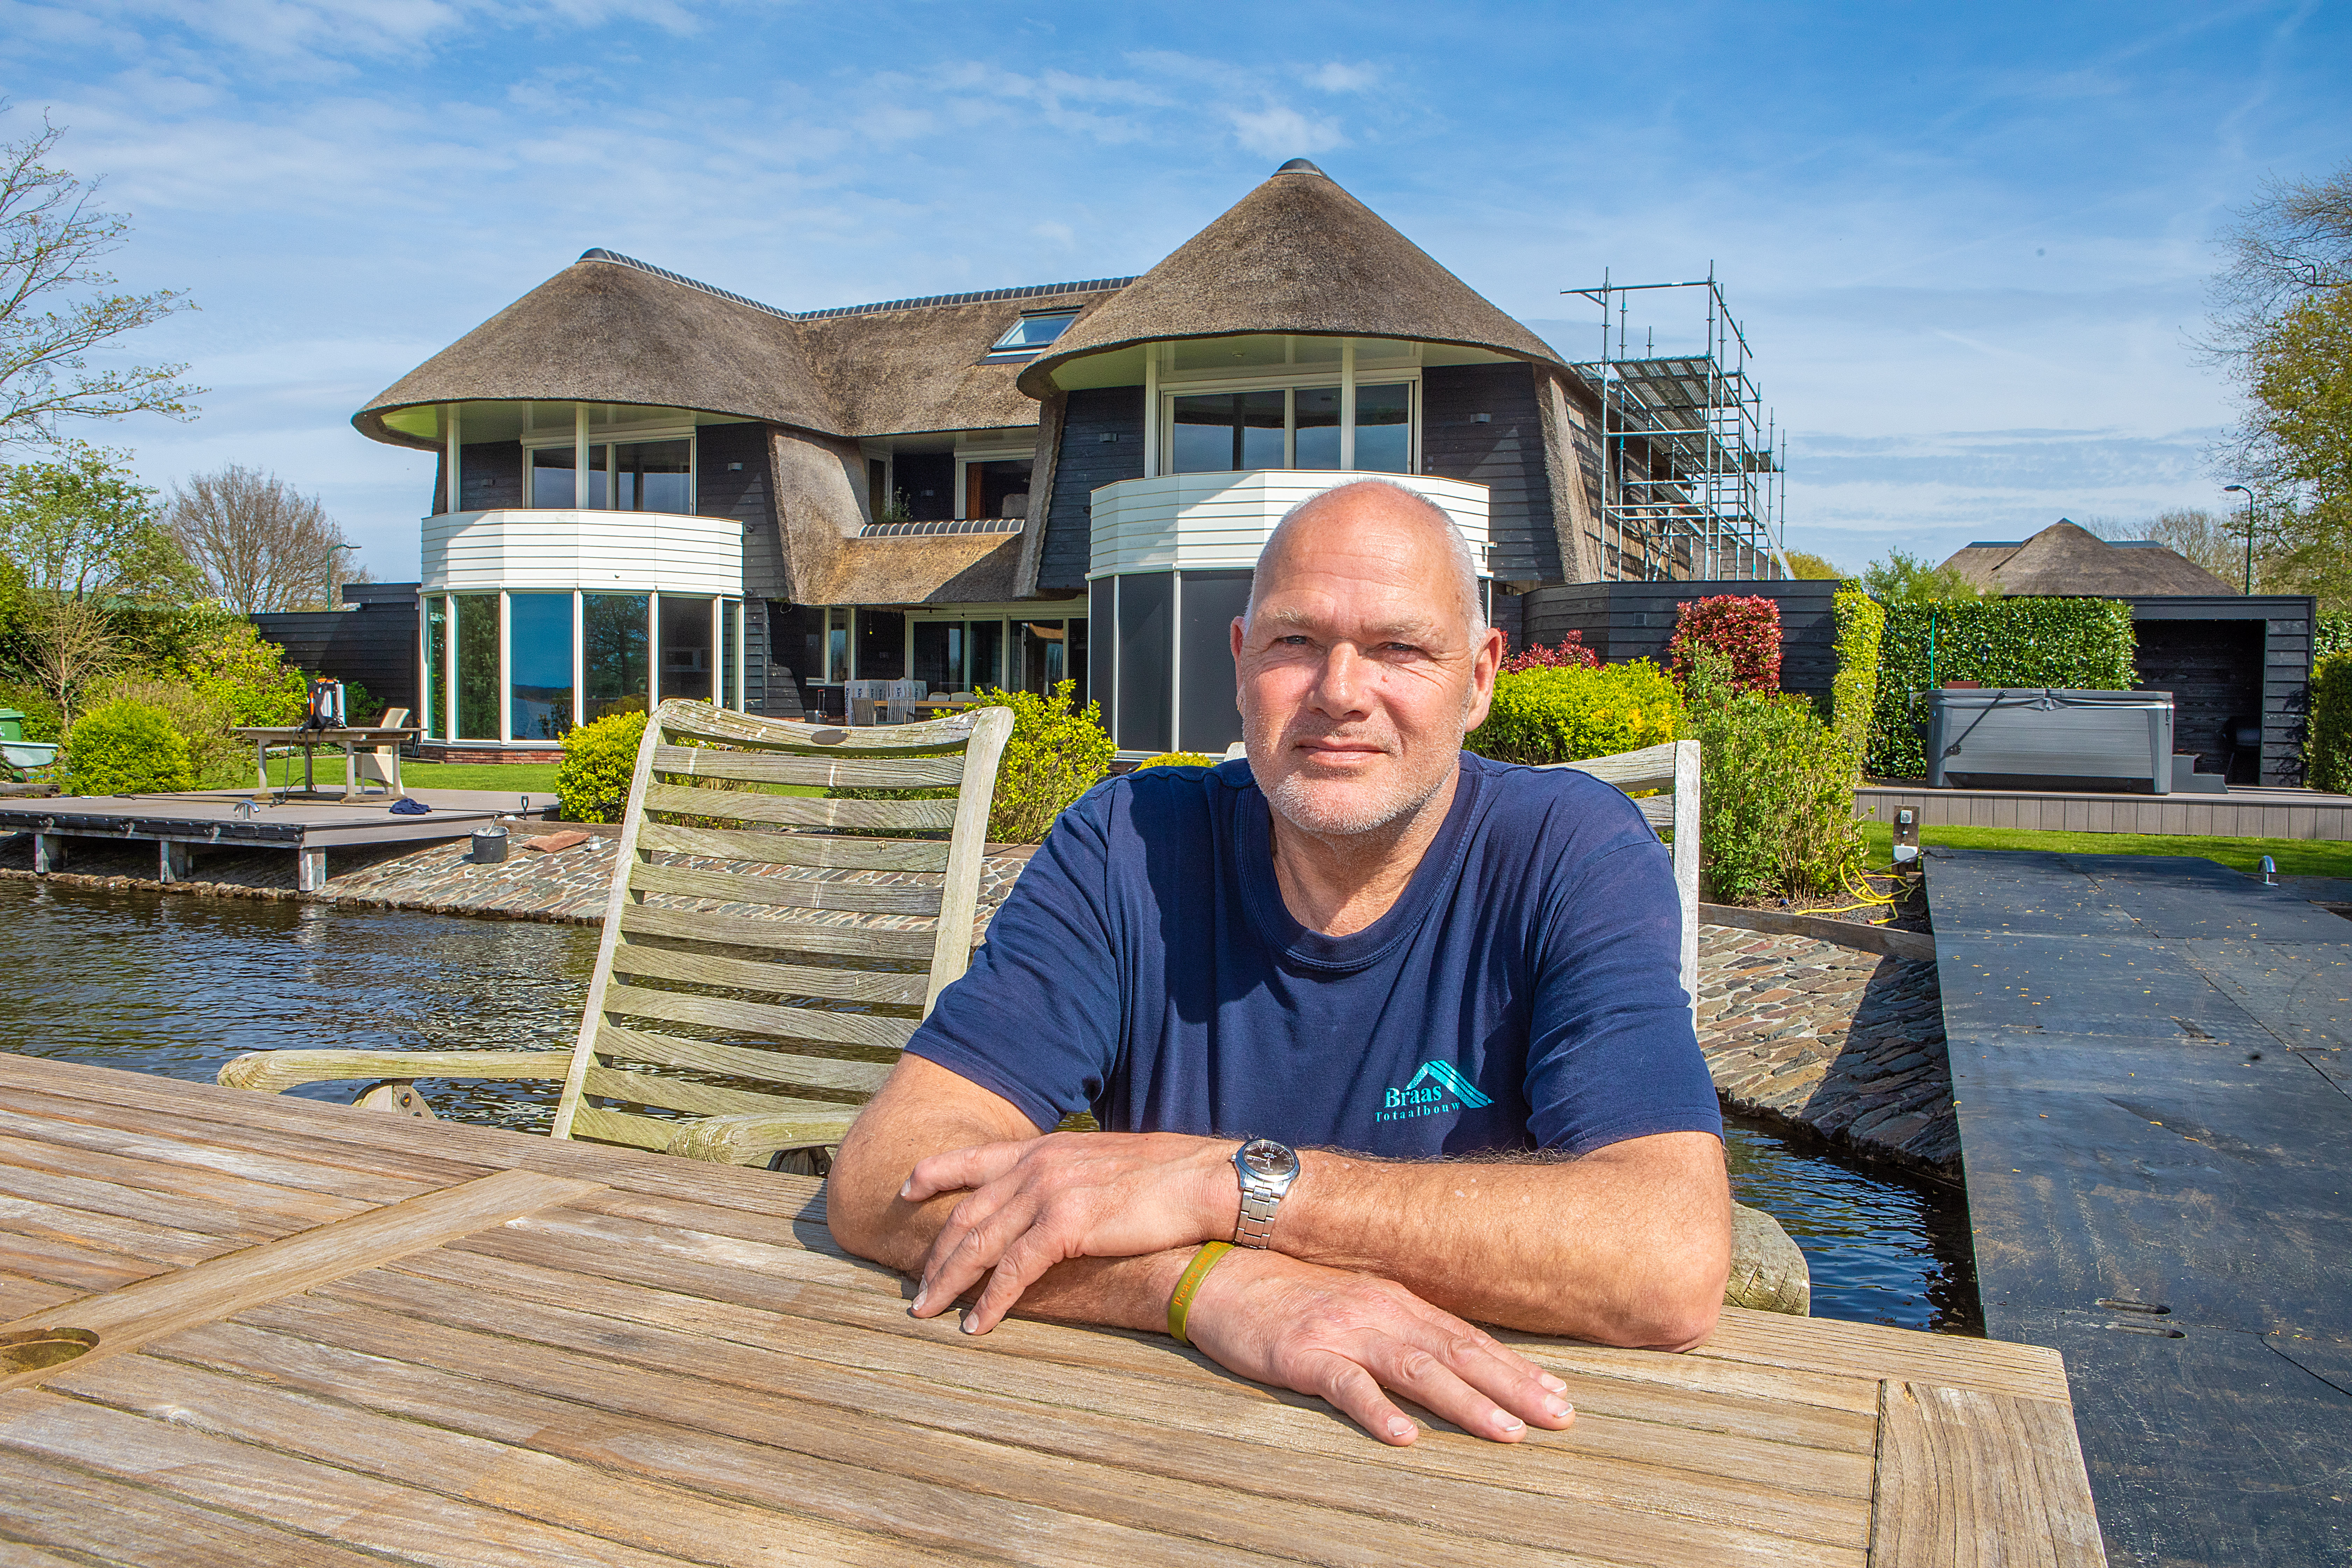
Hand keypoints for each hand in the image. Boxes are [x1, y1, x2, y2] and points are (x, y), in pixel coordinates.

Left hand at [904, 1131, 1238, 1330]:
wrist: (1204, 1180)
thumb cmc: (1166, 1177)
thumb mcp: (1102, 1164)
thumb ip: (1067, 1178)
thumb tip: (1053, 1202)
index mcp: (1045, 1149)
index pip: (974, 1159)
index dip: (934, 1174)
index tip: (906, 1190)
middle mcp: (1037, 1166)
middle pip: (967, 1214)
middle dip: (937, 1255)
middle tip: (916, 1289)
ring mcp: (1048, 1192)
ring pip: (980, 1244)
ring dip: (949, 1282)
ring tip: (928, 1311)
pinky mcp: (1066, 1224)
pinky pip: (1014, 1270)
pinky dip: (991, 1300)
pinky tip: (976, 1324)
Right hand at [1184, 1249, 1575, 1446]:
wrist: (1219, 1270)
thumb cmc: (1289, 1292)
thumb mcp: (1356, 1302)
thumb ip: (1402, 1327)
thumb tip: (1453, 1358)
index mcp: (1397, 1301)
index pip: (1468, 1338)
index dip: (1517, 1369)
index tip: (1560, 1396)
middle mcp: (1379, 1312)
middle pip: (1458, 1354)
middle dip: (1513, 1388)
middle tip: (1560, 1418)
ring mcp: (1342, 1331)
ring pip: (1417, 1369)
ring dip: (1465, 1403)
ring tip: (1506, 1433)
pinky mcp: (1303, 1353)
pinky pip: (1346, 1385)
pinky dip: (1377, 1411)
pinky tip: (1403, 1435)